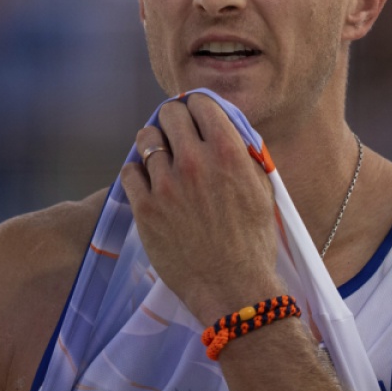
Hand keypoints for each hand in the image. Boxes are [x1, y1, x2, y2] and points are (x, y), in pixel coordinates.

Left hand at [119, 93, 284, 324]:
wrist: (233, 288)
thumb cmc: (253, 241)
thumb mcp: (261, 189)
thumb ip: (242, 153)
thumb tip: (223, 128)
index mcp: (228, 152)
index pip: (201, 102)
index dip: (196, 106)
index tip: (194, 116)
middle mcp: (195, 162)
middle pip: (169, 113)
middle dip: (173, 119)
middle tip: (176, 133)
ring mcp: (166, 185)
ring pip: (146, 138)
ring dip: (153, 143)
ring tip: (160, 157)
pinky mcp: (145, 208)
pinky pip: (130, 171)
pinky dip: (138, 172)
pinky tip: (149, 183)